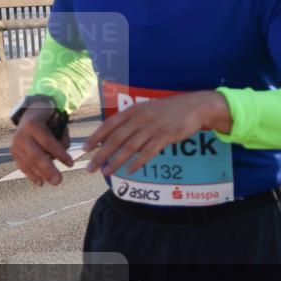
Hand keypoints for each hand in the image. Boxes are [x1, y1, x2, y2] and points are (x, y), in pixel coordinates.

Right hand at [10, 108, 73, 185]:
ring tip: (54, 182)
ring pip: (28, 162)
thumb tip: (62, 156)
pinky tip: (40, 183)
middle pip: (36, 155)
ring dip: (41, 174)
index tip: (71, 164)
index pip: (48, 142)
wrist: (30, 114)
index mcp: (34, 125)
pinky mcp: (14, 152)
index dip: (59, 154)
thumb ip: (62, 138)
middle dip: (48, 169)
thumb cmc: (50, 121)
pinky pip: (22, 165)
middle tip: (59, 180)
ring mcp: (16, 144)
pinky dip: (31, 175)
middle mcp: (22, 135)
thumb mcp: (59, 123)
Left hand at [84, 91, 230, 176]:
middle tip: (90, 168)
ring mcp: (153, 128)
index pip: (109, 124)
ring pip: (129, 148)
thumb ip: (133, 120)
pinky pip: (148, 152)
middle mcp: (141, 118)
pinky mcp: (165, 137)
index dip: (96, 137)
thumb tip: (116, 134)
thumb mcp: (148, 109)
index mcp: (134, 110)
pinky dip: (137, 162)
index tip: (85, 148)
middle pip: (116, 139)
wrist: (195, 107)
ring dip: (116, 162)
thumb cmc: (170, 110)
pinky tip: (130, 171)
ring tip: (106, 172)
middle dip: (101, 154)